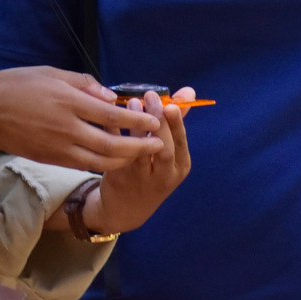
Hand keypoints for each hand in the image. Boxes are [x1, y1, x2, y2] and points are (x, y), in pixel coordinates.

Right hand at [0, 67, 161, 172]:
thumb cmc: (17, 85)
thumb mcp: (52, 73)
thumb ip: (84, 84)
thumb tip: (111, 97)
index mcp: (69, 102)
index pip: (112, 114)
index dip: (137, 120)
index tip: (155, 120)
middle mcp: (67, 128)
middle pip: (112, 145)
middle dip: (139, 146)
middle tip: (157, 144)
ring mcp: (59, 147)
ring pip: (100, 161)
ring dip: (125, 159)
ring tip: (141, 153)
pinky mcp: (51, 159)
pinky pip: (83, 164)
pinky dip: (103, 163)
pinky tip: (114, 158)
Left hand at [81, 87, 192, 234]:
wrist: (127, 209)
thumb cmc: (152, 172)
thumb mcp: (170, 152)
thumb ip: (177, 121)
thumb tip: (188, 90)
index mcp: (179, 166)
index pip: (180, 143)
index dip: (176, 123)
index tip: (170, 103)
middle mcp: (162, 175)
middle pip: (162, 148)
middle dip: (158, 120)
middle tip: (150, 96)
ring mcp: (139, 178)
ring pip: (139, 151)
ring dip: (136, 124)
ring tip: (132, 102)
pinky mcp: (117, 177)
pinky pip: (115, 150)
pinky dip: (113, 130)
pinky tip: (111, 112)